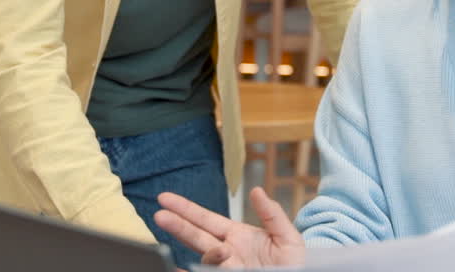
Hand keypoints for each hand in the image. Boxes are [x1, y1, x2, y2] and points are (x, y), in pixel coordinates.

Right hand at [155, 187, 305, 267]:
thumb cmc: (295, 264)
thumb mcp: (288, 237)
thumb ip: (272, 215)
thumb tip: (256, 190)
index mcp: (237, 236)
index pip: (206, 219)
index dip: (186, 209)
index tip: (165, 199)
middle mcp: (227, 253)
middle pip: (196, 236)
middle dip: (177, 225)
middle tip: (159, 215)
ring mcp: (226, 268)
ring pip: (205, 259)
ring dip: (206, 255)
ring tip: (222, 253)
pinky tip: (180, 271)